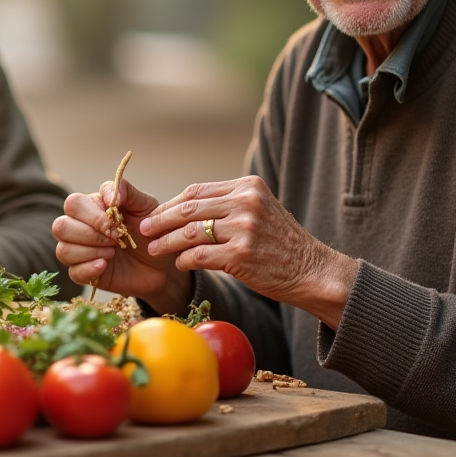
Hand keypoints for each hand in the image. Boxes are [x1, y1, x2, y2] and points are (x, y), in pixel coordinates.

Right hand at [53, 179, 190, 311]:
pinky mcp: (85, 273)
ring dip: (89, 252)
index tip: (116, 225)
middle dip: (89, 235)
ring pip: (63, 250)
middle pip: (60, 227)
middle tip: (114, 240)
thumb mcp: (146, 207)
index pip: (73, 204)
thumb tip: (111, 195)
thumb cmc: (152, 231)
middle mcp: (80, 227)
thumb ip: (128, 192)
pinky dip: (88, 269)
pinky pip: (72, 272)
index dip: (92, 216)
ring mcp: (80, 251)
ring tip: (112, 252)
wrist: (162, 263)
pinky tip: (105, 266)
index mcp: (91, 207)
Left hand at [140, 176, 356, 328]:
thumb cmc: (281, 243)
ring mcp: (244, 228)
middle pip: (189, 208)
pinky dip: (184, 260)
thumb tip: (186, 207)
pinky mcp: (241, 254)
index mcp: (248, 186)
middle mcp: (246, 202)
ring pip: (190, 232)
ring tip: (153, 250)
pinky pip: (200, 255)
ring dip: (167, 242)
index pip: (197, 191)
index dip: (172, 203)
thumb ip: (229, 204)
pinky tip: (178, 265)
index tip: (155, 214)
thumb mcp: (260, 210)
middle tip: (144, 230)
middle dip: (162, 220)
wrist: (311, 270)